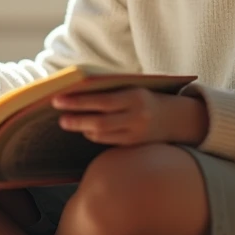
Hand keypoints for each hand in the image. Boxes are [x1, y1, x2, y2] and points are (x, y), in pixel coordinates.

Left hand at [52, 88, 208, 146]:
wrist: (176, 118)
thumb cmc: (146, 97)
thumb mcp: (132, 88)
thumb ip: (110, 89)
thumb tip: (77, 90)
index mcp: (135, 97)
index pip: (101, 101)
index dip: (78, 101)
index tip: (57, 99)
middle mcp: (137, 117)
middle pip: (99, 122)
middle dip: (76, 120)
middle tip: (59, 118)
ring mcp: (136, 134)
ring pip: (101, 135)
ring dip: (83, 128)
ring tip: (69, 122)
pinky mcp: (134, 146)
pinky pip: (108, 143)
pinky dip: (95, 136)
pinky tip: (87, 130)